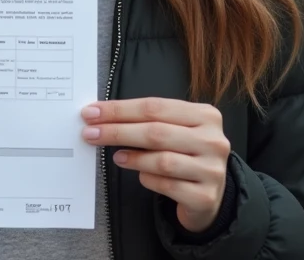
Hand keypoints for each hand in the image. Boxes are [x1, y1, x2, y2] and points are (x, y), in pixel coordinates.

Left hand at [81, 98, 230, 232]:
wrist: (210, 193)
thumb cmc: (185, 154)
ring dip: (133, 158)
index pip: (155, 107)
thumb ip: (148, 121)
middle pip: (156, 132)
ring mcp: (211, 170)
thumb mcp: (175, 130)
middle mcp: (213, 140)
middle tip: (90, 133)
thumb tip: (101, 116)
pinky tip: (140, 176)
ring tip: (116, 156)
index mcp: (205, 115)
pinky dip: (149, 179)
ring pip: (162, 160)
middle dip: (117, 131)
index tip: (92, 112)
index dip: (120, 109)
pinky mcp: (205, 197)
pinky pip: (168, 186)